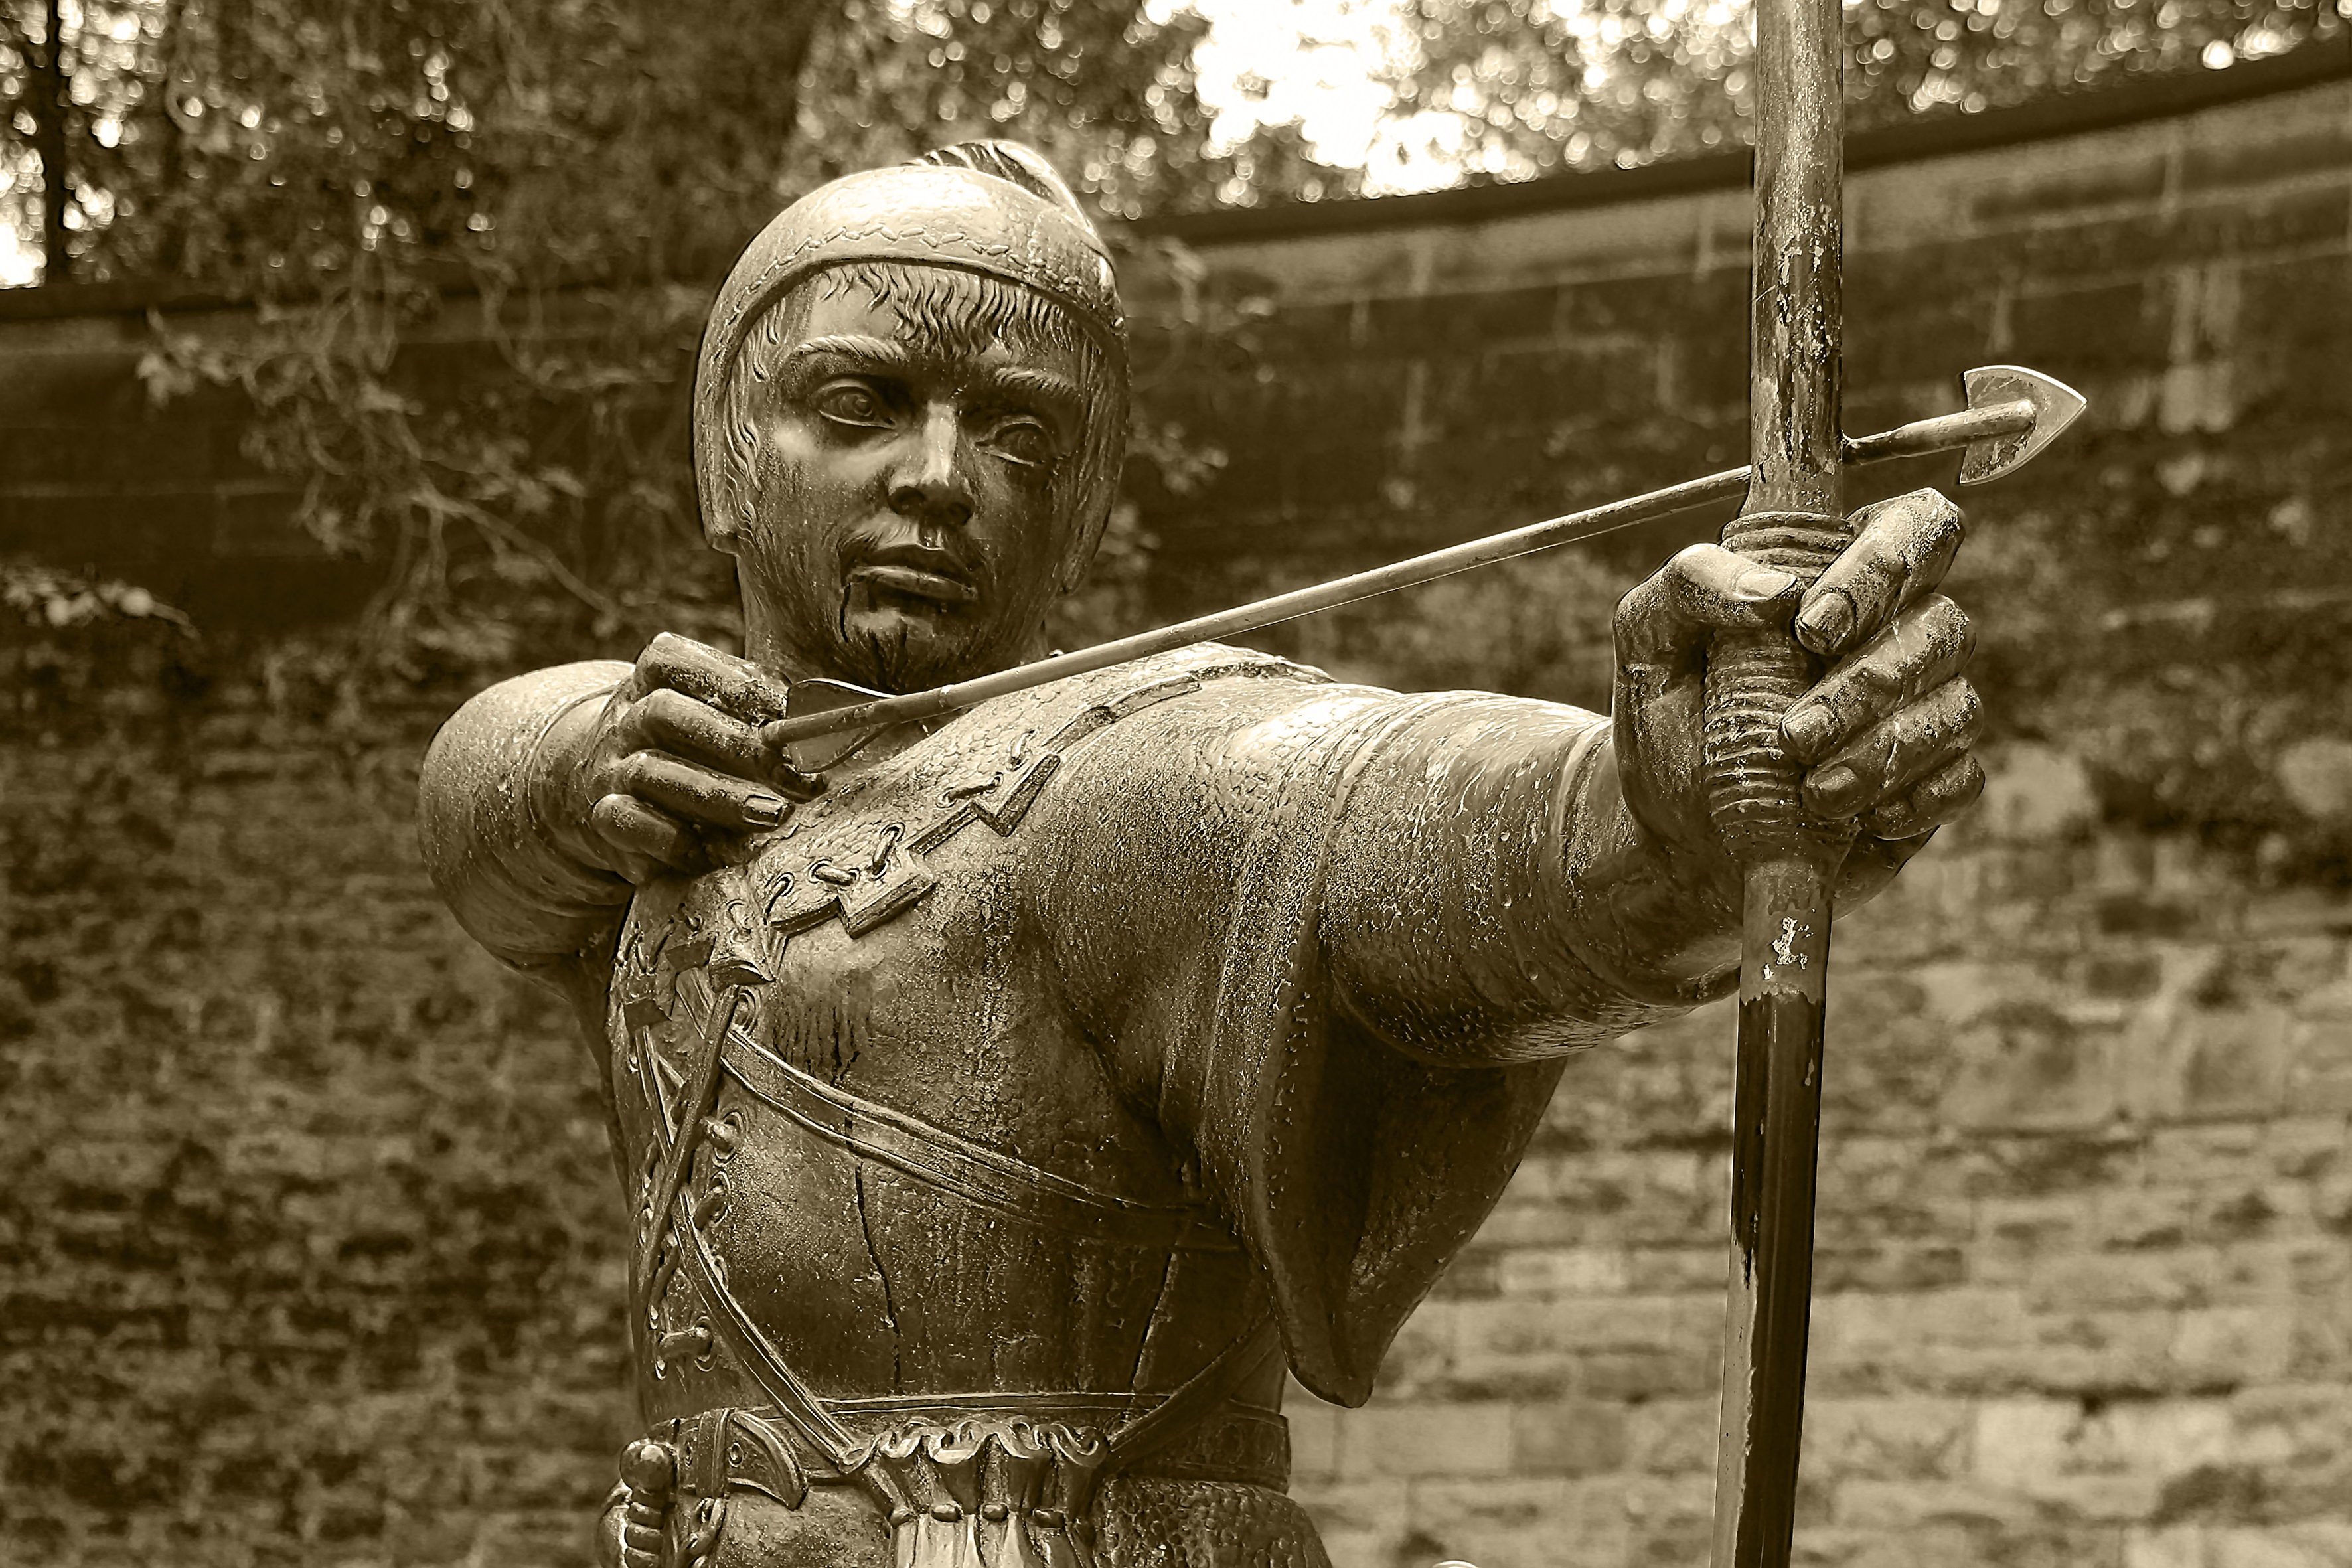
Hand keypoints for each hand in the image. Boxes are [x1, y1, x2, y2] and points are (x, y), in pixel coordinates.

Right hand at [535, 633, 822, 884]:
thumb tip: (826, 714)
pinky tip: (714, 852)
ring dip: (721, 795)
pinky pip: (628, 822)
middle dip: (739, 745)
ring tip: (776, 815)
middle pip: (668, 713)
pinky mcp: (603, 817)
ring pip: (654, 772)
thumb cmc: (688, 748)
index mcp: (651, 679)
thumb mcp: (712, 716)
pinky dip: (673, 838)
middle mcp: (625, 718)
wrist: (602, 790)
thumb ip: (757, 709)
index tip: (791, 712)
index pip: (675, 661)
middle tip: (797, 776)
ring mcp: (609, 768)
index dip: (735, 683)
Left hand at [1611, 488, 1982, 907]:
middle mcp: (1897, 631)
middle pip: (1945, 624)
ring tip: (1814, 791)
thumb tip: (1774, 590)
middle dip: (1870, 683)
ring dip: (1885, 750)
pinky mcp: (1930, 780)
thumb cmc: (1668, 714)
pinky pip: (1963, 777)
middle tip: (1793, 734)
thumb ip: (1690, 584)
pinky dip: (1917, 797)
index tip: (1811, 629)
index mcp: (1840, 573)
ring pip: (1956, 705)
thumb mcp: (1647, 638)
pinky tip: (1861, 817)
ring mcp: (1922, 706)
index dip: (1887, 564)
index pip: (1917, 523)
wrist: (1668, 828)